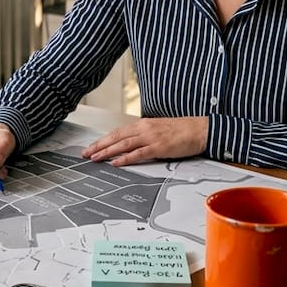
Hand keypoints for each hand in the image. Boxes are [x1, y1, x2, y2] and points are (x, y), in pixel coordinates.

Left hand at [82, 116, 208, 165]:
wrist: (200, 129)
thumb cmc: (182, 130)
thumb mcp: (159, 129)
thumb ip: (145, 136)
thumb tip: (132, 145)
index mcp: (143, 124)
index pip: (118, 132)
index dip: (103, 139)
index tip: (92, 147)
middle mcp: (144, 128)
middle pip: (116, 137)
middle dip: (99, 145)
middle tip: (86, 153)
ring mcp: (151, 137)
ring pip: (123, 144)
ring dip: (107, 151)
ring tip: (95, 158)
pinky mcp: (159, 147)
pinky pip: (138, 153)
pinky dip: (125, 158)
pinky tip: (115, 162)